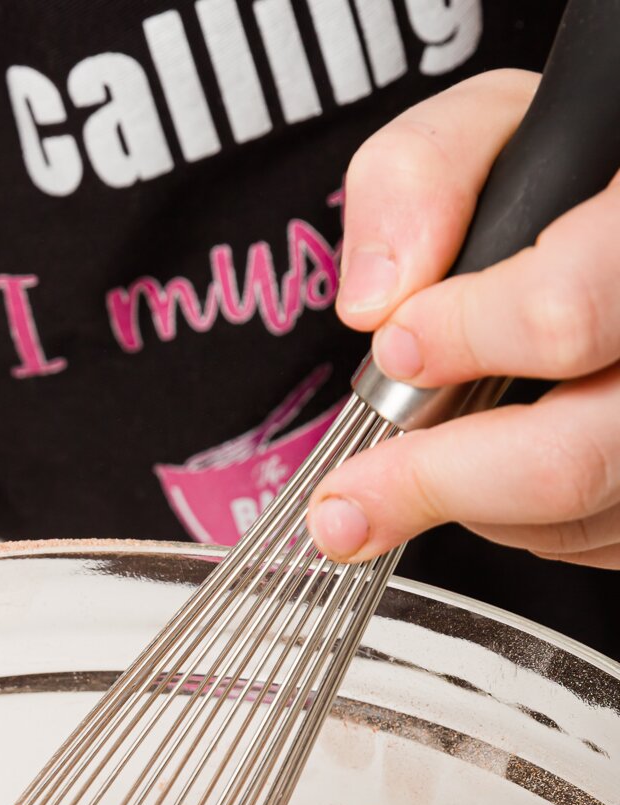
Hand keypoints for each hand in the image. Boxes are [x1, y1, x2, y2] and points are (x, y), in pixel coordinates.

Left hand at [309, 70, 619, 570]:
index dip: (466, 340)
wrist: (616, 211)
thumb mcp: (495, 131)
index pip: (568, 313)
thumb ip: (420, 179)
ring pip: (578, 513)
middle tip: (345, 503)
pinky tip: (489, 466)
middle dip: (433, 484)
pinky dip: (518, 521)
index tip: (398, 344)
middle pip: (573, 458)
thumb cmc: (569, 177)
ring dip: (471, 504)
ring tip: (416, 465)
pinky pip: (592, 541)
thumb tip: (375, 301)